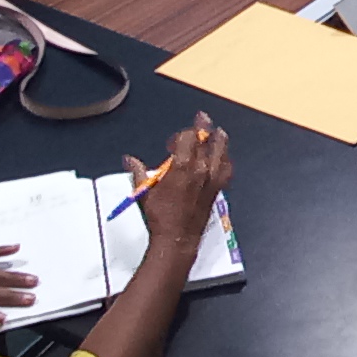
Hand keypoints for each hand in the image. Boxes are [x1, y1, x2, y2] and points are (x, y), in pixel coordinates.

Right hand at [126, 113, 233, 256]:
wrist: (177, 238)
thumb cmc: (160, 216)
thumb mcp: (145, 192)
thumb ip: (139, 172)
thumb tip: (129, 159)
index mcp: (182, 166)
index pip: (189, 137)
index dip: (184, 133)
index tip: (174, 141)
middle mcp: (201, 169)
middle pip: (207, 139)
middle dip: (204, 127)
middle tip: (203, 118)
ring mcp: (212, 179)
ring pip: (221, 151)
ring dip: (219, 140)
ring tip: (218, 132)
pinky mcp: (218, 189)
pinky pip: (227, 168)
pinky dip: (225, 159)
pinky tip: (223, 157)